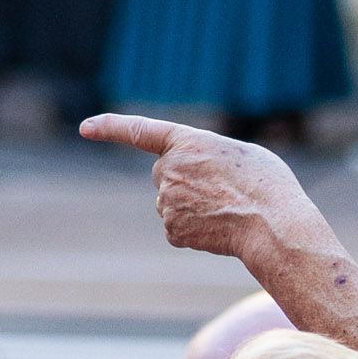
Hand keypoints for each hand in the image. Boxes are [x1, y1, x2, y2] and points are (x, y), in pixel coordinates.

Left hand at [81, 114, 329, 275]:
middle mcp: (169, 169)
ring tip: (228, 207)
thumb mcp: (239, 152)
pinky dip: (196, 228)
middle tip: (222, 188)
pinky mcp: (172, 230)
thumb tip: (198, 181)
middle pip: (165, 174)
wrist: (272, 224)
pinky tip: (219, 227)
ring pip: (172, 202)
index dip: (109, 127)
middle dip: (184, 180)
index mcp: (186, 141)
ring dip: (194, 205)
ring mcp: (167, 202)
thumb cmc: (267, 184)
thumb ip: (207, 156)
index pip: (138, 130)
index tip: (85, 128)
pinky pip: (179, 227)